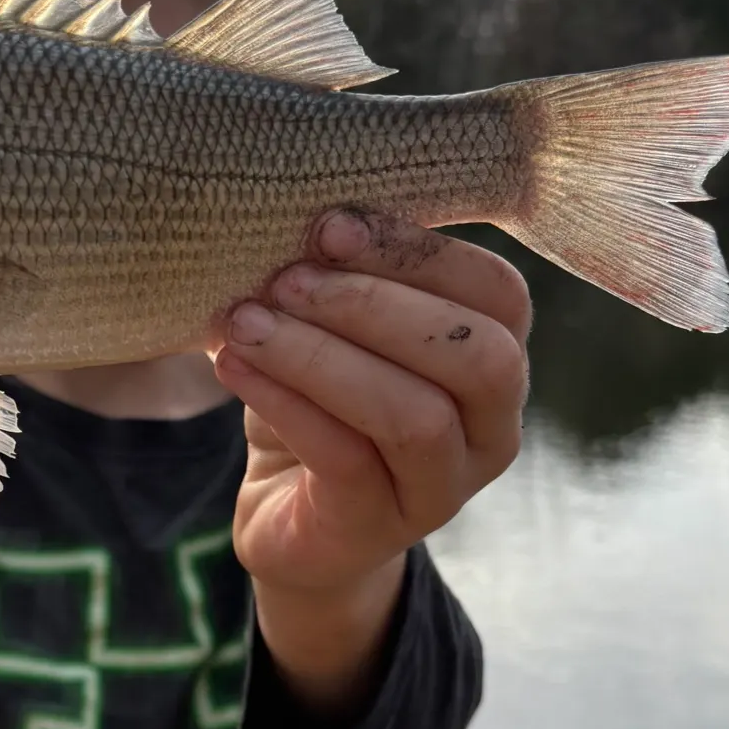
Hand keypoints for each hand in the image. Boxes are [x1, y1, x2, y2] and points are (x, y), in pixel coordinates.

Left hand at [212, 209, 528, 710]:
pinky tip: (232, 365)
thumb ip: (345, 275)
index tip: (331, 224)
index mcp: (496, 359)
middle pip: (474, 356)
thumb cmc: (323, 404)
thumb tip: (295, 202)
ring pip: (412, 415)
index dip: (419, 252)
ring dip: (321, 355)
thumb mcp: (339, 330)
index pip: (496, 293)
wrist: (291, 518)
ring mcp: (445, 487)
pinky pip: (345, 459)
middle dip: (376, 304)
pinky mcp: (380, 526)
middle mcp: (491, 428)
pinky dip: (285, 402)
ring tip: (246, 322)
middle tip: (286, 277)